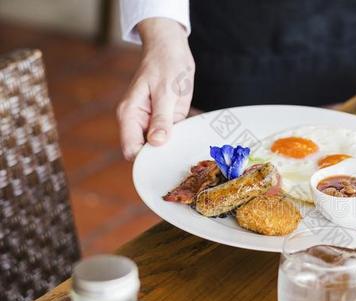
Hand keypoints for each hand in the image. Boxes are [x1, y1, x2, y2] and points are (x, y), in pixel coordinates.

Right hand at [117, 18, 194, 159]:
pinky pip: (173, 138)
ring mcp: (153, 123)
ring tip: (188, 152)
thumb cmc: (165, 64)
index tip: (164, 164)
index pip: (132, 149)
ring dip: (173, 150)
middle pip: (146, 153)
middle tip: (180, 160)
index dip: (146, 160)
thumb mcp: (166, 91)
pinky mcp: (167, 122)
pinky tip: (192, 142)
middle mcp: (139, 123)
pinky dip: (181, 141)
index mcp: (130, 115)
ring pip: (160, 148)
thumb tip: (156, 142)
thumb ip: (161, 118)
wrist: (172, 50)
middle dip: (161, 158)